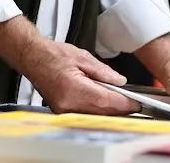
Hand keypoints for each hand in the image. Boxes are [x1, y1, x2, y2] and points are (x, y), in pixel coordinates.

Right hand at [19, 38, 140, 115]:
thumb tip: (119, 82)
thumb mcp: (83, 57)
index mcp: (74, 88)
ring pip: (95, 115)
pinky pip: (85, 113)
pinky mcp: (62, 111)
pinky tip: (104, 101)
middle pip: (102, 112)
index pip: (106, 101)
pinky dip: (97, 109)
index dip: (125, 104)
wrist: (33, 58)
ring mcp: (63, 110)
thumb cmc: (52, 55)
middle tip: (133, 102)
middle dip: (119, 108)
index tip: (136, 103)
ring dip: (109, 110)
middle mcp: (68, 104)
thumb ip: (104, 72)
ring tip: (120, 100)